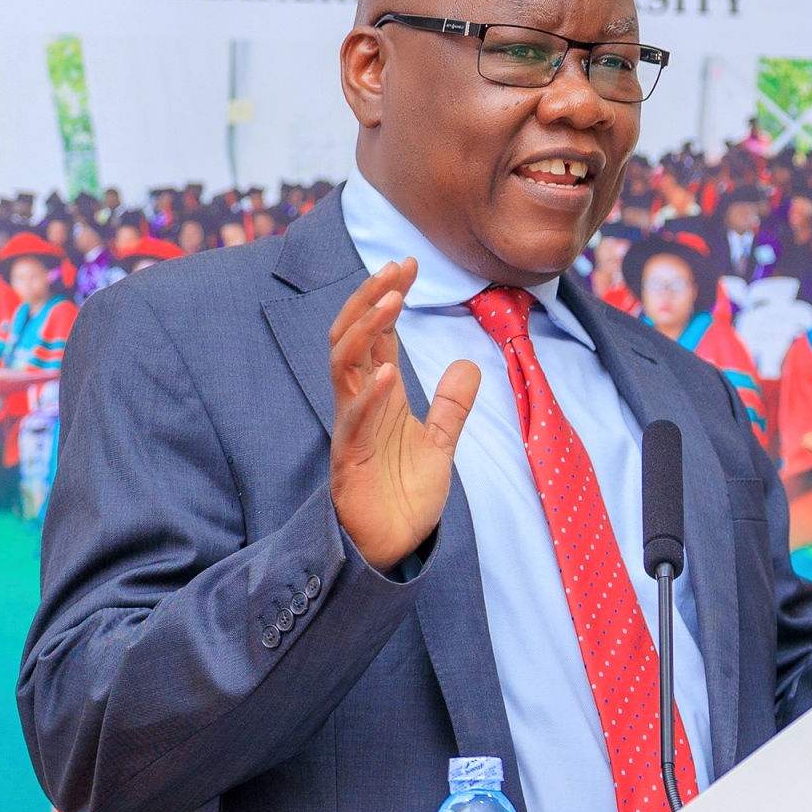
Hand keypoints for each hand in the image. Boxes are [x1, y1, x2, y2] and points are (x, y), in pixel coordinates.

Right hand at [329, 260, 481, 572]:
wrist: (392, 549)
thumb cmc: (404, 498)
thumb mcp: (440, 444)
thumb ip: (451, 405)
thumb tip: (468, 364)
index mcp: (377, 395)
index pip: (377, 334)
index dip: (387, 296)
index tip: (408, 263)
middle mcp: (358, 403)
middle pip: (351, 336)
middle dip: (369, 299)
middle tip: (394, 268)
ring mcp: (351, 429)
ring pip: (343, 367)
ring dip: (365, 332)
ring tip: (390, 302)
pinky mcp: (349, 460)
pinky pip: (354, 421)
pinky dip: (369, 395)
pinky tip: (386, 372)